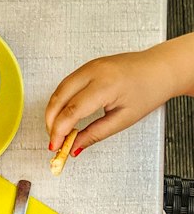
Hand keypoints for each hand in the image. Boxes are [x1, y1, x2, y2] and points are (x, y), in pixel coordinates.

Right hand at [46, 49, 176, 155]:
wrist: (162, 68)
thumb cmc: (150, 89)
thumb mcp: (123, 119)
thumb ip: (95, 134)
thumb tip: (74, 147)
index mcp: (106, 85)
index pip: (71, 111)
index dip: (58, 132)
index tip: (55, 146)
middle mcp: (94, 71)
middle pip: (58, 99)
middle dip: (51, 123)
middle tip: (55, 141)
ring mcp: (89, 66)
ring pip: (58, 91)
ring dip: (53, 113)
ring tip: (59, 131)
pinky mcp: (88, 66)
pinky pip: (65, 85)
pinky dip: (60, 102)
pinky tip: (64, 116)